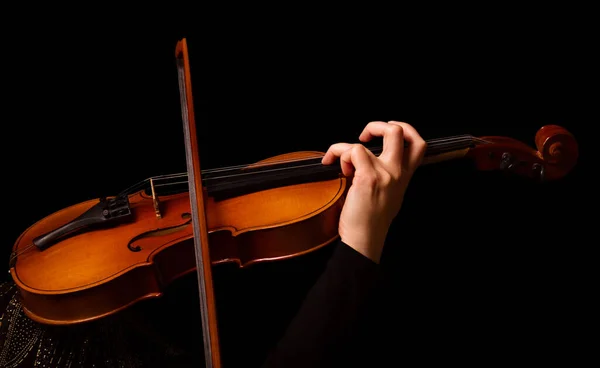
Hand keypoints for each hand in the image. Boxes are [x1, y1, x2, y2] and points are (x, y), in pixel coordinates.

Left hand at [321, 121, 425, 262]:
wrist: (365, 240)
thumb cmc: (372, 221)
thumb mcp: (391, 195)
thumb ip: (389, 176)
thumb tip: (373, 159)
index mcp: (404, 176)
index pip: (418, 143)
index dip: (405, 128)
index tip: (387, 131)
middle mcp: (397, 172)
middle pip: (398, 131)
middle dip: (377, 125)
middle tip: (364, 136)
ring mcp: (383, 174)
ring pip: (365, 142)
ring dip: (345, 149)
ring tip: (343, 165)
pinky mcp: (367, 177)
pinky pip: (352, 151)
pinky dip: (340, 156)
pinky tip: (341, 172)